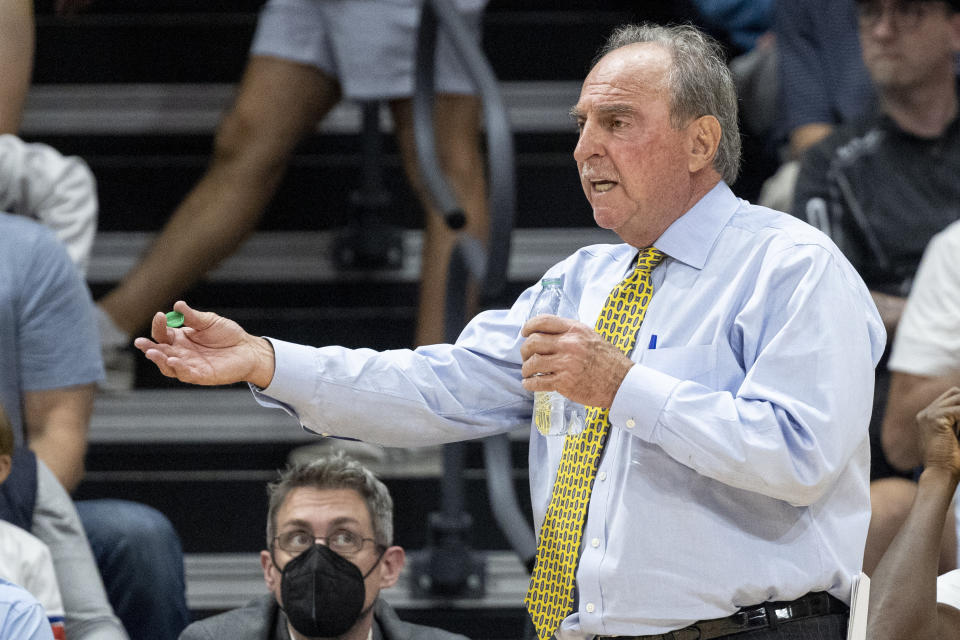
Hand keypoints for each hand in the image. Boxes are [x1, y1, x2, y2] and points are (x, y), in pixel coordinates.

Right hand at [133, 300, 275, 387]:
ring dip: (159, 360)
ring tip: (153, 352)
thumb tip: (177, 305)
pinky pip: (186, 374)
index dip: (159, 326)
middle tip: (140, 342)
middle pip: (160, 352)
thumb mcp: (209, 321)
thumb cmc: (228, 335)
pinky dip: (179, 369)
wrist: (248, 349)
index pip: (163, 334)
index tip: (160, 315)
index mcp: (181, 338)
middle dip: (149, 347)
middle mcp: (182, 353)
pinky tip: (173, 360)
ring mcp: (190, 366)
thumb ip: (193, 316)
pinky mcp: (202, 376)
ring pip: (168, 366)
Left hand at [520, 314, 632, 407]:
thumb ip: (570, 334)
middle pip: (533, 342)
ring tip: (528, 372)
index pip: (543, 321)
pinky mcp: (564, 382)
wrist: (622, 382)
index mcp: (575, 330)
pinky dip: (530, 384)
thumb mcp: (591, 337)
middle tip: (526, 356)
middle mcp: (568, 344)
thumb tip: (548, 334)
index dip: (529, 326)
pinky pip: (538, 382)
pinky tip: (530, 384)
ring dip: (526, 368)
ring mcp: (565, 364)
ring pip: (532, 363)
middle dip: (524, 350)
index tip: (525, 332)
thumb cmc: (609, 361)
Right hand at [916, 386, 959, 478]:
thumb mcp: (955, 436)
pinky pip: (959, 410)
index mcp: (927, 417)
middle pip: (954, 393)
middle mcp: (925, 413)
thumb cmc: (951, 461)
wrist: (941, 473)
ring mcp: (928, 414)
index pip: (951, 397)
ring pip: (958, 398)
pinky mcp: (935, 418)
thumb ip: (957, 422)